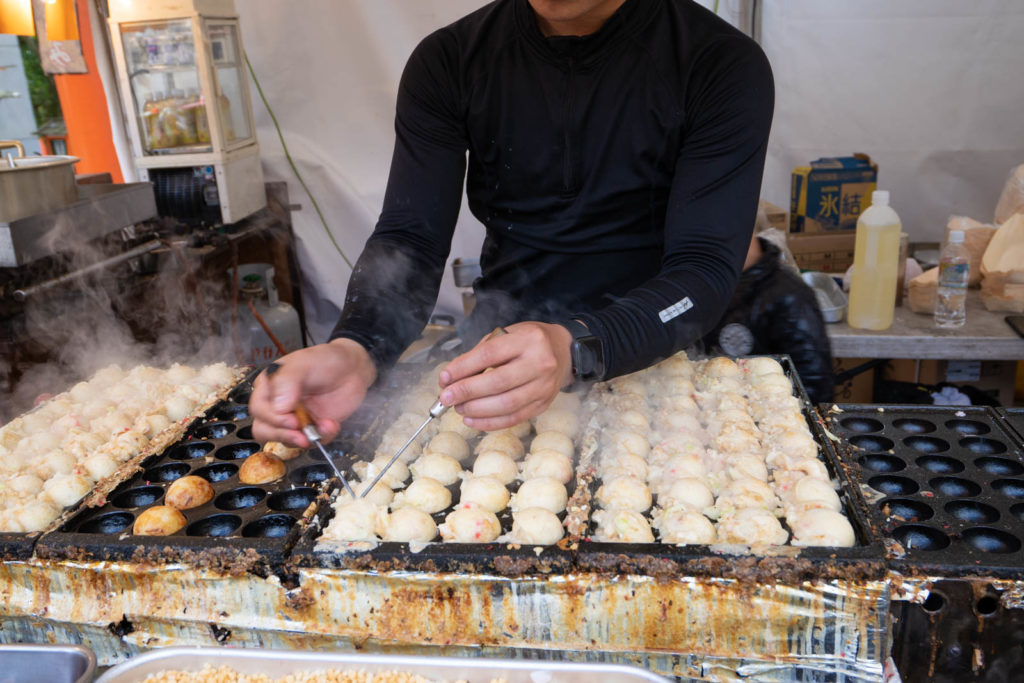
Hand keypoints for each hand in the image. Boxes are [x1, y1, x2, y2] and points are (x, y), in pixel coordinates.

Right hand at [249, 338, 376, 446]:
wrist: (352, 369)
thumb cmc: (325, 360)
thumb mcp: (304, 363)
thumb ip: (287, 382)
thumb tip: (278, 408)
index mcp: (269, 387)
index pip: (259, 409)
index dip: (273, 418)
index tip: (291, 419)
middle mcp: (277, 405)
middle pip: (264, 430)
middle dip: (283, 434)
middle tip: (301, 434)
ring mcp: (294, 419)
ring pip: (285, 440)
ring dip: (303, 439)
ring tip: (323, 428)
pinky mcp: (311, 428)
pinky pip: (311, 442)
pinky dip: (322, 437)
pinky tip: (332, 424)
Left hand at [438, 321, 572, 430]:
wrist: (564, 350)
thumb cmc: (529, 341)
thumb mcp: (507, 334)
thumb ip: (480, 354)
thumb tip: (451, 378)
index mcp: (528, 340)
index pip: (489, 355)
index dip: (463, 368)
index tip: (444, 378)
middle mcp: (540, 363)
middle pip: (497, 382)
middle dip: (467, 392)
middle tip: (446, 397)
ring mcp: (544, 386)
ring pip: (506, 404)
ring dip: (476, 410)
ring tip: (459, 408)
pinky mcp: (543, 404)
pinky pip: (514, 418)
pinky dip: (490, 422)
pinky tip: (472, 420)